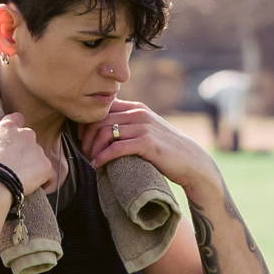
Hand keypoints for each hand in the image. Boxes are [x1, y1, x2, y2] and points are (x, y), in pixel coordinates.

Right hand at [0, 111, 58, 198]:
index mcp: (6, 128)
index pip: (17, 119)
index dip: (16, 128)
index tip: (13, 140)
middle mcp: (25, 134)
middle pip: (29, 139)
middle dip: (25, 150)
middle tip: (15, 165)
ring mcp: (37, 150)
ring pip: (39, 157)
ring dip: (33, 166)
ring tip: (22, 180)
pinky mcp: (46, 165)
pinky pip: (50, 174)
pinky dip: (45, 181)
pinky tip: (37, 188)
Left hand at [80, 99, 211, 192]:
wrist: (191, 162)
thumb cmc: (165, 149)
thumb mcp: (146, 129)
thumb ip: (129, 124)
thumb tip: (102, 128)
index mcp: (137, 107)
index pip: (103, 108)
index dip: (87, 122)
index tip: (82, 138)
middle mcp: (139, 113)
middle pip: (100, 119)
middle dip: (87, 137)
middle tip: (84, 152)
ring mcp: (143, 127)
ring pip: (105, 132)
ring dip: (93, 148)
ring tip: (91, 160)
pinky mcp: (147, 143)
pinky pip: (116, 147)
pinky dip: (103, 157)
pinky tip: (98, 165)